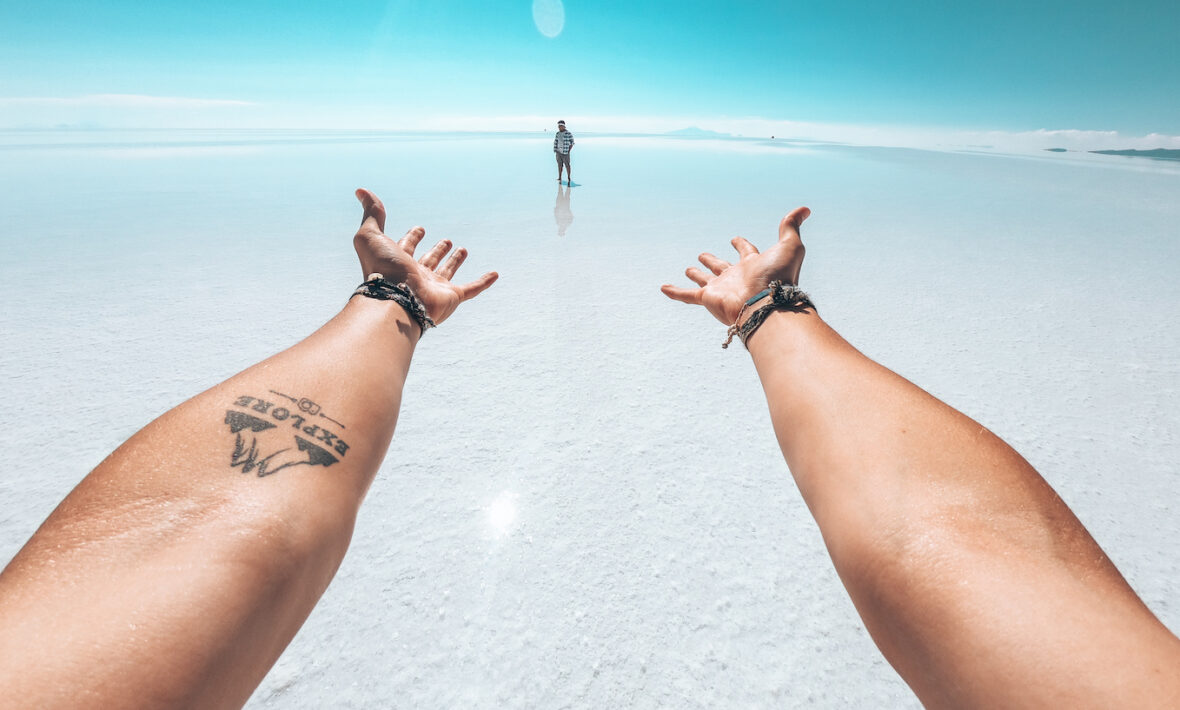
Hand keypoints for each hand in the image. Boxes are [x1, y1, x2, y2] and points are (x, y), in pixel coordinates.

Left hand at [353, 188, 497, 324]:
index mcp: (398, 262)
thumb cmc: (382, 269)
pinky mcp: (452, 297)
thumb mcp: (371, 235)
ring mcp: (434, 287)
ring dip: (454, 262)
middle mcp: (415, 275)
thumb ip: (372, 214)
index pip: (406, 247)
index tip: (419, 228)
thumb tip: (361, 191)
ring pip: (447, 273)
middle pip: (428, 260)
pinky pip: (471, 289)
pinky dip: (484, 282)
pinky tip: (495, 274)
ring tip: (462, 250)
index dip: (412, 237)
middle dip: (436, 250)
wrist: (397, 299)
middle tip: (445, 241)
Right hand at [661, 207, 809, 324]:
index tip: (734, 239)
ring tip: (689, 269)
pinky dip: (675, 292)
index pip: (746, 252)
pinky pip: (687, 295)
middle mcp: (736, 277)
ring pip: (705, 280)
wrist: (766, 305)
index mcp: (753, 265)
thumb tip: (805, 209)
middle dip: (713, 261)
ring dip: (697, 275)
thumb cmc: (779, 277)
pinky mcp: (708, 299)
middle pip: (722, 267)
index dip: (741, 244)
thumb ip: (791, 226)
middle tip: (702, 255)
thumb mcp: (790, 246)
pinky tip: (664, 288)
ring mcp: (721, 288)